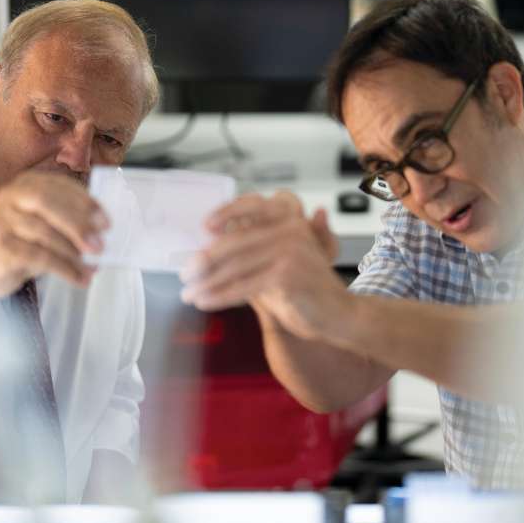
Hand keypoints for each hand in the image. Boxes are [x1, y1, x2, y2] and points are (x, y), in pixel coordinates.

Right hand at [0, 169, 107, 295]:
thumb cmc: (19, 242)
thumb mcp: (43, 225)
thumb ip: (67, 223)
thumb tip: (103, 234)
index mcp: (27, 183)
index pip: (60, 186)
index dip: (85, 203)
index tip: (106, 222)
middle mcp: (12, 196)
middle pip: (48, 202)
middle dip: (78, 223)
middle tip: (100, 244)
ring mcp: (3, 219)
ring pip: (44, 232)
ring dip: (73, 252)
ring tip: (92, 266)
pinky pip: (38, 256)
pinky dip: (63, 269)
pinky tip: (79, 278)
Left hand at [179, 191, 347, 340]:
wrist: (339, 316)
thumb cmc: (305, 290)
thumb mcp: (278, 263)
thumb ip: (253, 250)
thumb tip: (209, 249)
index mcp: (290, 220)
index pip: (253, 207)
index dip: (226, 213)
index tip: (204, 227)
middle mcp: (292, 230)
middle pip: (237, 241)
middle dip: (206, 259)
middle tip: (185, 273)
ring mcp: (290, 251)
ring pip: (236, 266)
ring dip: (207, 282)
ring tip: (190, 292)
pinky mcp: (286, 275)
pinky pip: (243, 285)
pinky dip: (219, 295)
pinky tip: (205, 301)